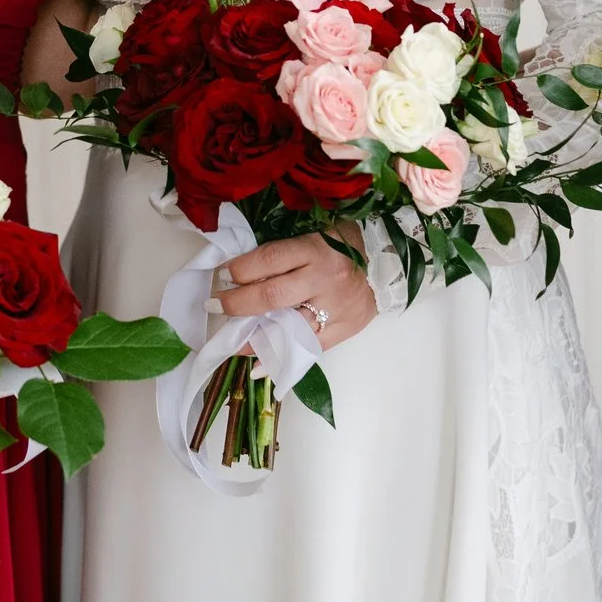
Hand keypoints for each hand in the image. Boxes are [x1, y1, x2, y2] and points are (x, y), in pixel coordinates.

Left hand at [217, 230, 375, 349]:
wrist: (387, 262)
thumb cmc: (343, 244)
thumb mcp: (313, 237)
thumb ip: (284, 256)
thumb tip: (242, 275)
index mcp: (315, 250)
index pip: (268, 260)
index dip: (239, 270)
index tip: (220, 276)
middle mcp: (323, 280)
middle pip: (270, 296)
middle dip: (236, 303)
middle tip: (214, 306)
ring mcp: (334, 309)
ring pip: (286, 328)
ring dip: (253, 337)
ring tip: (230, 341)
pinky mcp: (343, 330)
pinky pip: (306, 349)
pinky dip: (281, 358)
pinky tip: (259, 364)